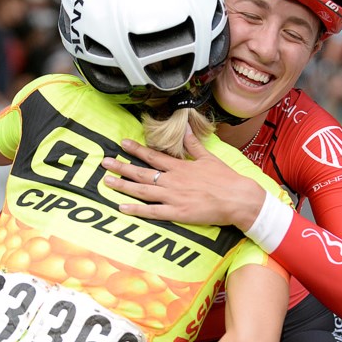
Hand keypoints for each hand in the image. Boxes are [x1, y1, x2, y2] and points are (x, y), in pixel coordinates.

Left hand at [101, 128, 266, 230]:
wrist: (237, 199)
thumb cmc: (225, 179)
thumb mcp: (209, 158)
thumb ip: (194, 145)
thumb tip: (186, 128)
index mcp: (180, 166)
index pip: (153, 156)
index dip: (136, 150)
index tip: (122, 143)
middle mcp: (172, 180)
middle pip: (141, 173)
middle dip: (121, 167)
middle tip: (104, 163)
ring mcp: (173, 197)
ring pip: (142, 191)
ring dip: (122, 186)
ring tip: (107, 181)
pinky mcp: (176, 212)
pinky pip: (151, 211)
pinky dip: (135, 209)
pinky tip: (121, 206)